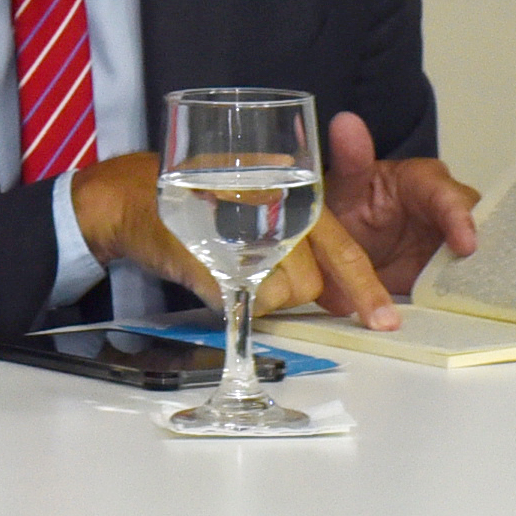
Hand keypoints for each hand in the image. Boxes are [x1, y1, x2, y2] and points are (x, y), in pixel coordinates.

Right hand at [64, 144, 417, 331]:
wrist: (131, 197)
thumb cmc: (194, 199)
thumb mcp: (252, 206)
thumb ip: (287, 236)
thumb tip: (315, 285)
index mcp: (295, 196)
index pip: (342, 248)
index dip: (363, 287)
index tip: (383, 320)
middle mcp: (279, 211)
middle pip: (312, 282)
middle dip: (290, 289)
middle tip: (257, 272)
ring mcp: (248, 235)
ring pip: (282, 294)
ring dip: (260, 294)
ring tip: (230, 263)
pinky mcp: (216, 259)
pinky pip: (245, 300)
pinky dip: (233, 296)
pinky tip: (212, 272)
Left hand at [322, 113, 480, 296]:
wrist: (339, 246)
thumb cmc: (349, 204)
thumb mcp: (344, 184)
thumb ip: (350, 158)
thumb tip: (345, 122)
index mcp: (425, 182)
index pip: (449, 195)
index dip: (459, 218)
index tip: (466, 244)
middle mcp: (448, 212)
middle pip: (477, 229)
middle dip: (485, 250)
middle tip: (487, 275)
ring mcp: (451, 246)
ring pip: (479, 258)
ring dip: (483, 277)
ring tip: (490, 296)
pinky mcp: (449, 275)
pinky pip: (466, 285)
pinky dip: (470, 296)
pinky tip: (476, 310)